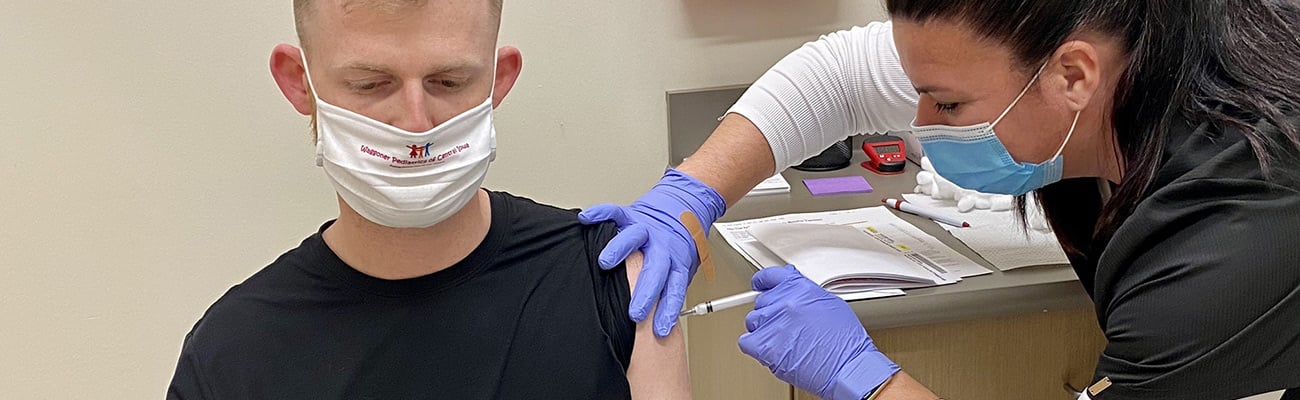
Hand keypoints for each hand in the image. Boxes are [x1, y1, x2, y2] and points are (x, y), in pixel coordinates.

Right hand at [578, 168, 724, 336]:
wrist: (683, 207)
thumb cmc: (678, 244)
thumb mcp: (680, 268)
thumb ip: (668, 290)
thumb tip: (658, 326)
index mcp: (676, 262)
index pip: (674, 289)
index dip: (668, 310)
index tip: (660, 330)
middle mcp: (662, 247)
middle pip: (656, 271)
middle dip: (645, 293)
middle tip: (634, 312)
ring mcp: (647, 230)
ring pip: (635, 239)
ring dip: (620, 250)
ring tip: (605, 262)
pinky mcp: (632, 214)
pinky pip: (615, 212)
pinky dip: (601, 214)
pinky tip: (587, 219)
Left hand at [739, 265, 898, 399]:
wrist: (846, 367)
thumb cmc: (844, 342)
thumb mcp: (830, 304)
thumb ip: (805, 294)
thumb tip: (793, 293)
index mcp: (799, 288)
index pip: (771, 277)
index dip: (763, 282)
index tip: (759, 285)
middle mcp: (784, 302)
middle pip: (761, 302)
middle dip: (771, 313)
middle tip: (785, 326)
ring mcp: (773, 323)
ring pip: (753, 321)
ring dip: (764, 330)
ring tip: (784, 341)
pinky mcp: (765, 345)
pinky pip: (746, 342)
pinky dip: (755, 347)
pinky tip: (771, 350)